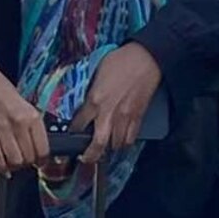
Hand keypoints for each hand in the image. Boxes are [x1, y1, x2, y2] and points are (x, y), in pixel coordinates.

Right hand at [0, 56, 52, 173]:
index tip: (40, 163)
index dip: (42, 161)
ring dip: (15, 166)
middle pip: (28, 157)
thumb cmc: (2, 91)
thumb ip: (31, 126)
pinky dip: (1, 167)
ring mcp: (1, 128)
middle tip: (25, 162)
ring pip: (14, 161)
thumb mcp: (25, 105)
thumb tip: (36, 149)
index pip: (43, 149)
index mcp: (32, 116)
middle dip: (28, 164)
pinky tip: (3, 167)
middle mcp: (19, 123)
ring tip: (14, 163)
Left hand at [75, 42, 163, 162]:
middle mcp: (108, 113)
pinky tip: (121, 140)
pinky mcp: (138, 116)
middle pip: (98, 144)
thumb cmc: (122, 60)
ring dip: (109, 148)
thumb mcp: (97, 72)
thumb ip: (92, 91)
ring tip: (105, 148)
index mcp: (95, 100)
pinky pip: (131, 137)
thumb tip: (88, 100)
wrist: (146, 58)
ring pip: (116, 144)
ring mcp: (125, 117)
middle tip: (86, 159)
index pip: (79, 124)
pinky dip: (125, 142)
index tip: (72, 135)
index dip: (73, 132)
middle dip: (91, 155)